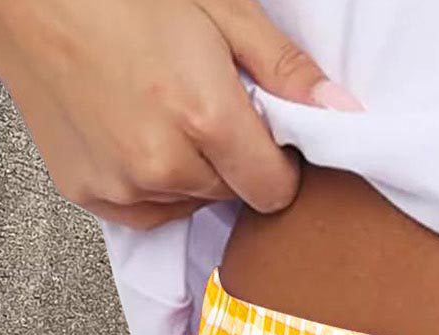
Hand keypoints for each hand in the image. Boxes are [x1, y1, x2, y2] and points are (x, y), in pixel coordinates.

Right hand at [0, 0, 362, 229]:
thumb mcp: (218, 8)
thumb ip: (284, 69)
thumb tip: (343, 113)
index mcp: (204, 118)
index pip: (276, 189)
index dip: (277, 161)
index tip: (260, 129)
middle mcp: (164, 164)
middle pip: (234, 195)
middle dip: (230, 158)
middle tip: (197, 100)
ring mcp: (125, 186)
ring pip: (193, 203)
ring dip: (190, 170)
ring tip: (156, 109)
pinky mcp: (94, 197)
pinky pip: (150, 210)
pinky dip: (150, 181)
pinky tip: (129, 128)